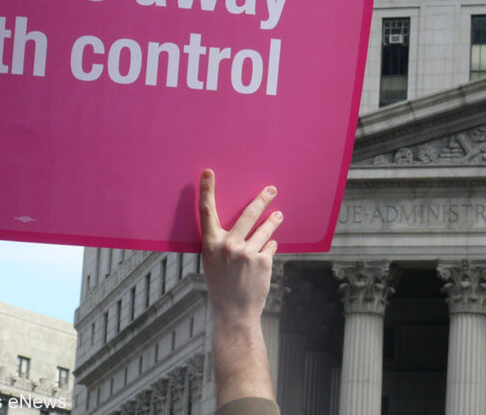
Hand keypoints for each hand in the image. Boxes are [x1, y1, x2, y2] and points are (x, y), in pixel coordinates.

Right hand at [199, 169, 281, 327]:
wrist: (234, 312)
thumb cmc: (221, 285)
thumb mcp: (212, 262)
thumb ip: (220, 242)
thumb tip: (239, 224)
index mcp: (210, 244)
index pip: (206, 211)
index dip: (207, 190)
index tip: (208, 172)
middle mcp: (227, 245)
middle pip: (247, 214)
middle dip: (262, 199)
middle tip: (271, 189)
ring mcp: (246, 253)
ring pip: (265, 229)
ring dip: (273, 221)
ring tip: (278, 215)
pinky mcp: (262, 261)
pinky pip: (269, 247)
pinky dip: (269, 248)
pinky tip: (266, 252)